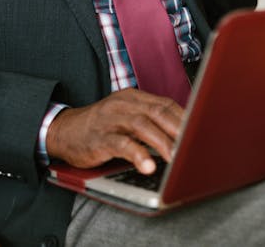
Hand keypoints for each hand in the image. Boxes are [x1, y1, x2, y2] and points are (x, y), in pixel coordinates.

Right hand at [46, 88, 183, 173]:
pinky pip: (121, 144)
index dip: (185, 118)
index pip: (165, 104)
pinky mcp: (100, 138)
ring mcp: (111, 120)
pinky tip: (148, 166)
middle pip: (158, 112)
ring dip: (162, 142)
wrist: (64, 130)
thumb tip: (181, 135)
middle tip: (194, 145)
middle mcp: (123, 105)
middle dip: (179, 129)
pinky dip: (137, 155)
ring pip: (142, 125)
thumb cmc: (100, 127)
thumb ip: (149, 121)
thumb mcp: (125, 116)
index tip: (201, 131)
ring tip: (175, 158)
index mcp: (133, 98)